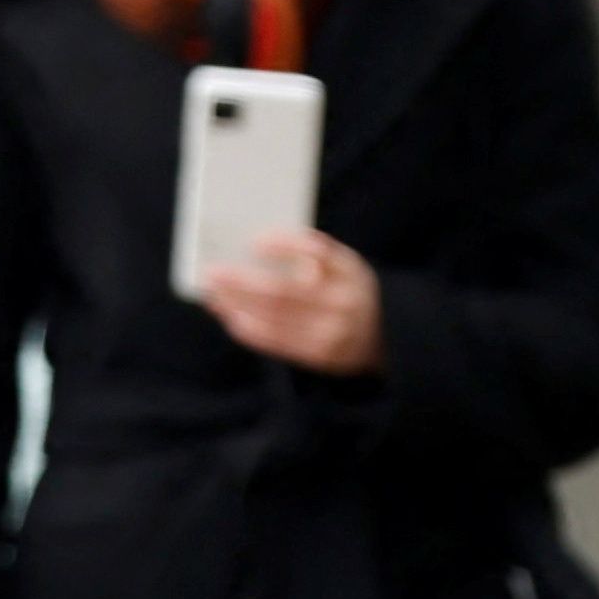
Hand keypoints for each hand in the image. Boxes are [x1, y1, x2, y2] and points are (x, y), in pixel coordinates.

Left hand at [199, 227, 385, 374]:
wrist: (386, 334)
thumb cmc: (347, 288)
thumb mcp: (342, 265)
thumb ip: (309, 255)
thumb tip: (249, 249)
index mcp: (351, 270)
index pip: (318, 252)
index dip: (285, 246)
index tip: (254, 241)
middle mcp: (344, 302)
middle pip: (284, 293)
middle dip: (242, 282)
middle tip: (212, 271)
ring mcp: (332, 334)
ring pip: (273, 320)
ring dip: (236, 307)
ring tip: (212, 293)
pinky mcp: (321, 357)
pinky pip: (276, 342)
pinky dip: (248, 328)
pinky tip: (229, 315)